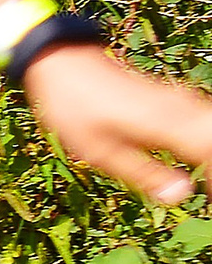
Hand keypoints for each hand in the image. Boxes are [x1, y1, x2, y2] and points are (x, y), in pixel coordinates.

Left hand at [20, 43, 211, 206]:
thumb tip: (181, 196)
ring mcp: (184, 100)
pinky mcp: (179, 99)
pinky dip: (208, 143)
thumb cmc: (76, 109)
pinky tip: (202, 165)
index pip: (211, 152)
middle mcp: (183, 108)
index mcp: (166, 123)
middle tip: (207, 191)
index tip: (210, 200)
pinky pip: (208, 121)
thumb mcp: (101, 151)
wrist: (66, 63)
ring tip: (204, 181)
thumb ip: (144, 173)